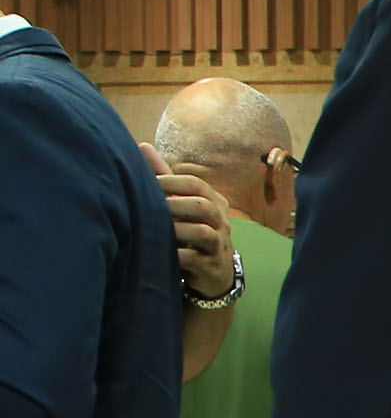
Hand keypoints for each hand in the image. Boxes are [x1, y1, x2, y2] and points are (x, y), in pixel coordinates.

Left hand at [140, 143, 233, 298]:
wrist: (214, 272)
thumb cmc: (192, 230)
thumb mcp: (183, 203)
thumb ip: (164, 177)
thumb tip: (142, 146)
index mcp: (215, 202)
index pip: (196, 184)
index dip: (171, 181)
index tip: (149, 184)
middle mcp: (221, 222)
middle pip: (202, 205)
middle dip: (173, 204)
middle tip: (152, 206)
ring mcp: (218, 245)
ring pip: (202, 232)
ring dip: (176, 229)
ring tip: (155, 229)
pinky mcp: (210, 267)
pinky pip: (193, 259)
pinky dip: (176, 254)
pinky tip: (160, 251)